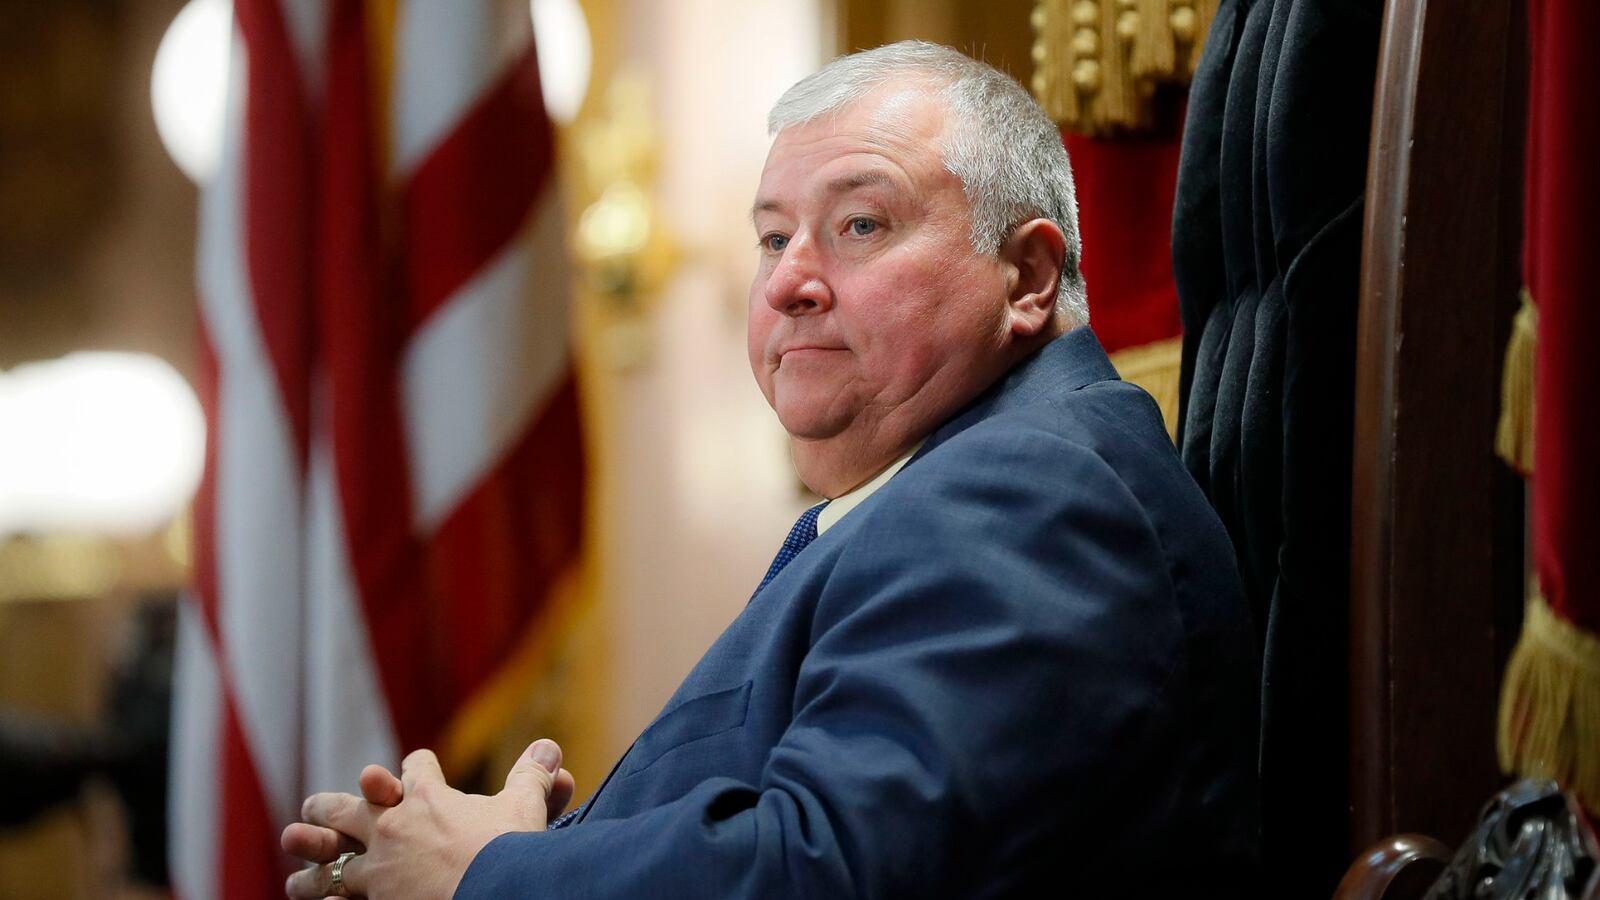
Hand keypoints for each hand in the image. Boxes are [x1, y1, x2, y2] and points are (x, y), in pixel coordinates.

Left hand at [283, 739, 575, 898]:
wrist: (492, 892)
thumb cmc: (509, 848)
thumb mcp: (524, 805)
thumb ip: (532, 775)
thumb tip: (550, 746)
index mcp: (428, 799)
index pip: (417, 770)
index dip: (418, 768)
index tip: (418, 768)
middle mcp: (394, 828)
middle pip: (350, 808)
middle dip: (331, 807)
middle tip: (312, 806)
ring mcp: (379, 869)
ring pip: (332, 860)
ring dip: (311, 857)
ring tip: (294, 859)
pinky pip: (339, 899)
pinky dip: (326, 898)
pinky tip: (312, 898)